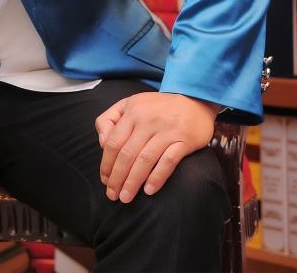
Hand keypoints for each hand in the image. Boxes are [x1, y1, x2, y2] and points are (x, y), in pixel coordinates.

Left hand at [95, 92, 217, 202]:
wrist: (195, 99)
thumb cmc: (157, 107)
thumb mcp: (129, 104)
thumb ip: (109, 119)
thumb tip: (102, 143)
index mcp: (132, 111)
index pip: (113, 142)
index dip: (107, 163)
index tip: (105, 180)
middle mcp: (148, 120)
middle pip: (127, 154)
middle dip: (117, 177)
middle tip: (113, 195)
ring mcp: (167, 130)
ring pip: (145, 160)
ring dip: (133, 181)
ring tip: (126, 197)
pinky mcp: (184, 140)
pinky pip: (168, 161)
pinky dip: (157, 177)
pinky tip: (149, 190)